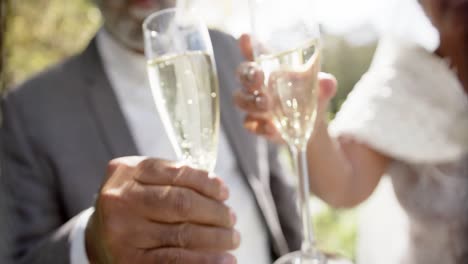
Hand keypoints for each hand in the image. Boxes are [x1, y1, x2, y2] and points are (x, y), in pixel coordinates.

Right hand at [86, 157, 238, 263]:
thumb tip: (220, 192)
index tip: (225, 192)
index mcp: (127, 171)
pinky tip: (224, 260)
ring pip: (183, 234)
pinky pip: (175, 260)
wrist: (97, 238)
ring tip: (232, 238)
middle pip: (182, 203)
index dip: (207, 182)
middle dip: (215, 212)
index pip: (178, 173)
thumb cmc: (132, 205)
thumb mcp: (143, 181)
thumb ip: (174, 178)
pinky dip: (205, 260)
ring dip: (217, 237)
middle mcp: (121, 199)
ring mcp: (124, 232)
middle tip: (231, 218)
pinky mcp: (131, 260)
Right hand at [234, 34, 337, 142]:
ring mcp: (253, 104)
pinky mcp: (255, 124)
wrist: (311, 126)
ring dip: (251, 101)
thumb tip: (327, 82)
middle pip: (242, 74)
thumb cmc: (311, 97)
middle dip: (247, 75)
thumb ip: (325, 84)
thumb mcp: (321, 89)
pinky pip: (249, 124)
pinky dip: (259, 126)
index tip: (246, 38)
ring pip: (239, 99)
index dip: (246, 44)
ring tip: (267, 105)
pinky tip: (272, 128)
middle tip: (259, 78)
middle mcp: (257, 84)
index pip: (254, 52)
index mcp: (270, 67)